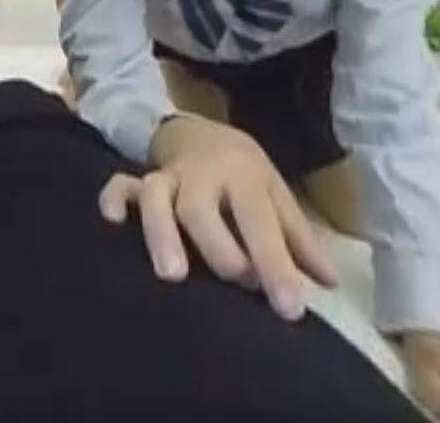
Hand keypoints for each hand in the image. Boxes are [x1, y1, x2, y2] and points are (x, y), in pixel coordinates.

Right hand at [99, 114, 337, 319]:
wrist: (199, 130)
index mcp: (245, 178)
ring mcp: (167, 177)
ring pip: (157, 198)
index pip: (262, 223)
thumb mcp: (276, 195)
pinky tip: (111, 223)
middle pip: (204, 209)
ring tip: (172, 276)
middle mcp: (203, 177)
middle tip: (238, 281)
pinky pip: (119, 185)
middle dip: (219, 248)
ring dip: (162, 234)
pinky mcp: (138, 180)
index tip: (290, 308)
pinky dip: (112, 200)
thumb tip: (328, 283)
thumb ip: (298, 239)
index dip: (277, 266)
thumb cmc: (244, 175)